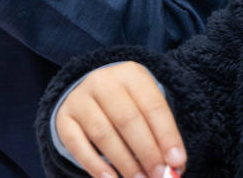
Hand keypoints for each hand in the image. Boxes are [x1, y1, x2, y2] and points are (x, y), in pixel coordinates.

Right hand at [55, 62, 186, 177]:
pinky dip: (96, 166)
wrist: (93, 95)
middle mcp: (102, 81)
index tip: (178, 162)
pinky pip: (78, 146)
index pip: (153, 106)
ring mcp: (79, 99)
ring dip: (125, 163)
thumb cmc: (129, 106)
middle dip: (147, 153)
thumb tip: (175, 167)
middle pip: (128, 120)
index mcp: (131, 74)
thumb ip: (160, 136)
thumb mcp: (146, 109)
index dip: (167, 136)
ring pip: (103, 134)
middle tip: (160, 176)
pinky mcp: (64, 118)